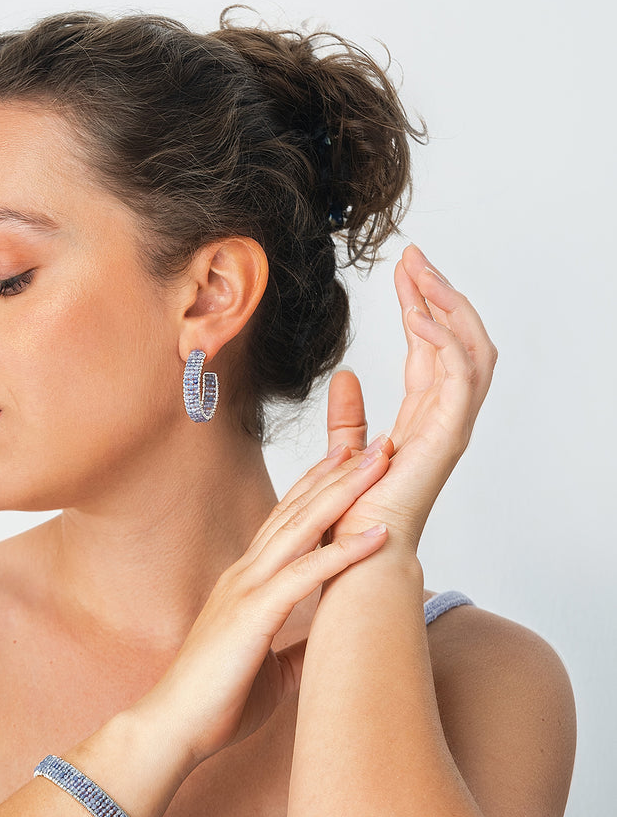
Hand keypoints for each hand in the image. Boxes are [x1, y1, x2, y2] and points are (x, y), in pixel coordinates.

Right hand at [147, 445, 391, 766]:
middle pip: (298, 508)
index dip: (321, 487)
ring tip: (381, 463)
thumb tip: (328, 644)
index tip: (353, 459)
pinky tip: (376, 535)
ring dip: (344, 493)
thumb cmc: (215, 702)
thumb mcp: (269, 667)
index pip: (289, 521)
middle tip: (377, 439)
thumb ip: (296, 646)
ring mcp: (247, 590)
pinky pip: (305, 576)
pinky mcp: (253, 615)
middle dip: (337, 472)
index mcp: (248, 582)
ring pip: (302, 527)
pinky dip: (343, 552)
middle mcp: (246, 574)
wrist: (171, 730)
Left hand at [325, 243, 496, 554]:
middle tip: (414, 256)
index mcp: (425, 419)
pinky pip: (458, 375)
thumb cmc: (351, 518)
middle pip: (461, 339)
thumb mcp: (345, 451)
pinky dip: (444, 340)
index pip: (433, 347)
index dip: (422, 304)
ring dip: (448, 306)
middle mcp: (445, 419)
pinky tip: (416, 315)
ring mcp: (451, 427)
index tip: (404, 267)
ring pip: (472, 349)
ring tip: (420, 273)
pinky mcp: (447, 436)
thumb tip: (344, 376)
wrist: (353, 560)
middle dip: (440, 293)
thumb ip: (348, 417)